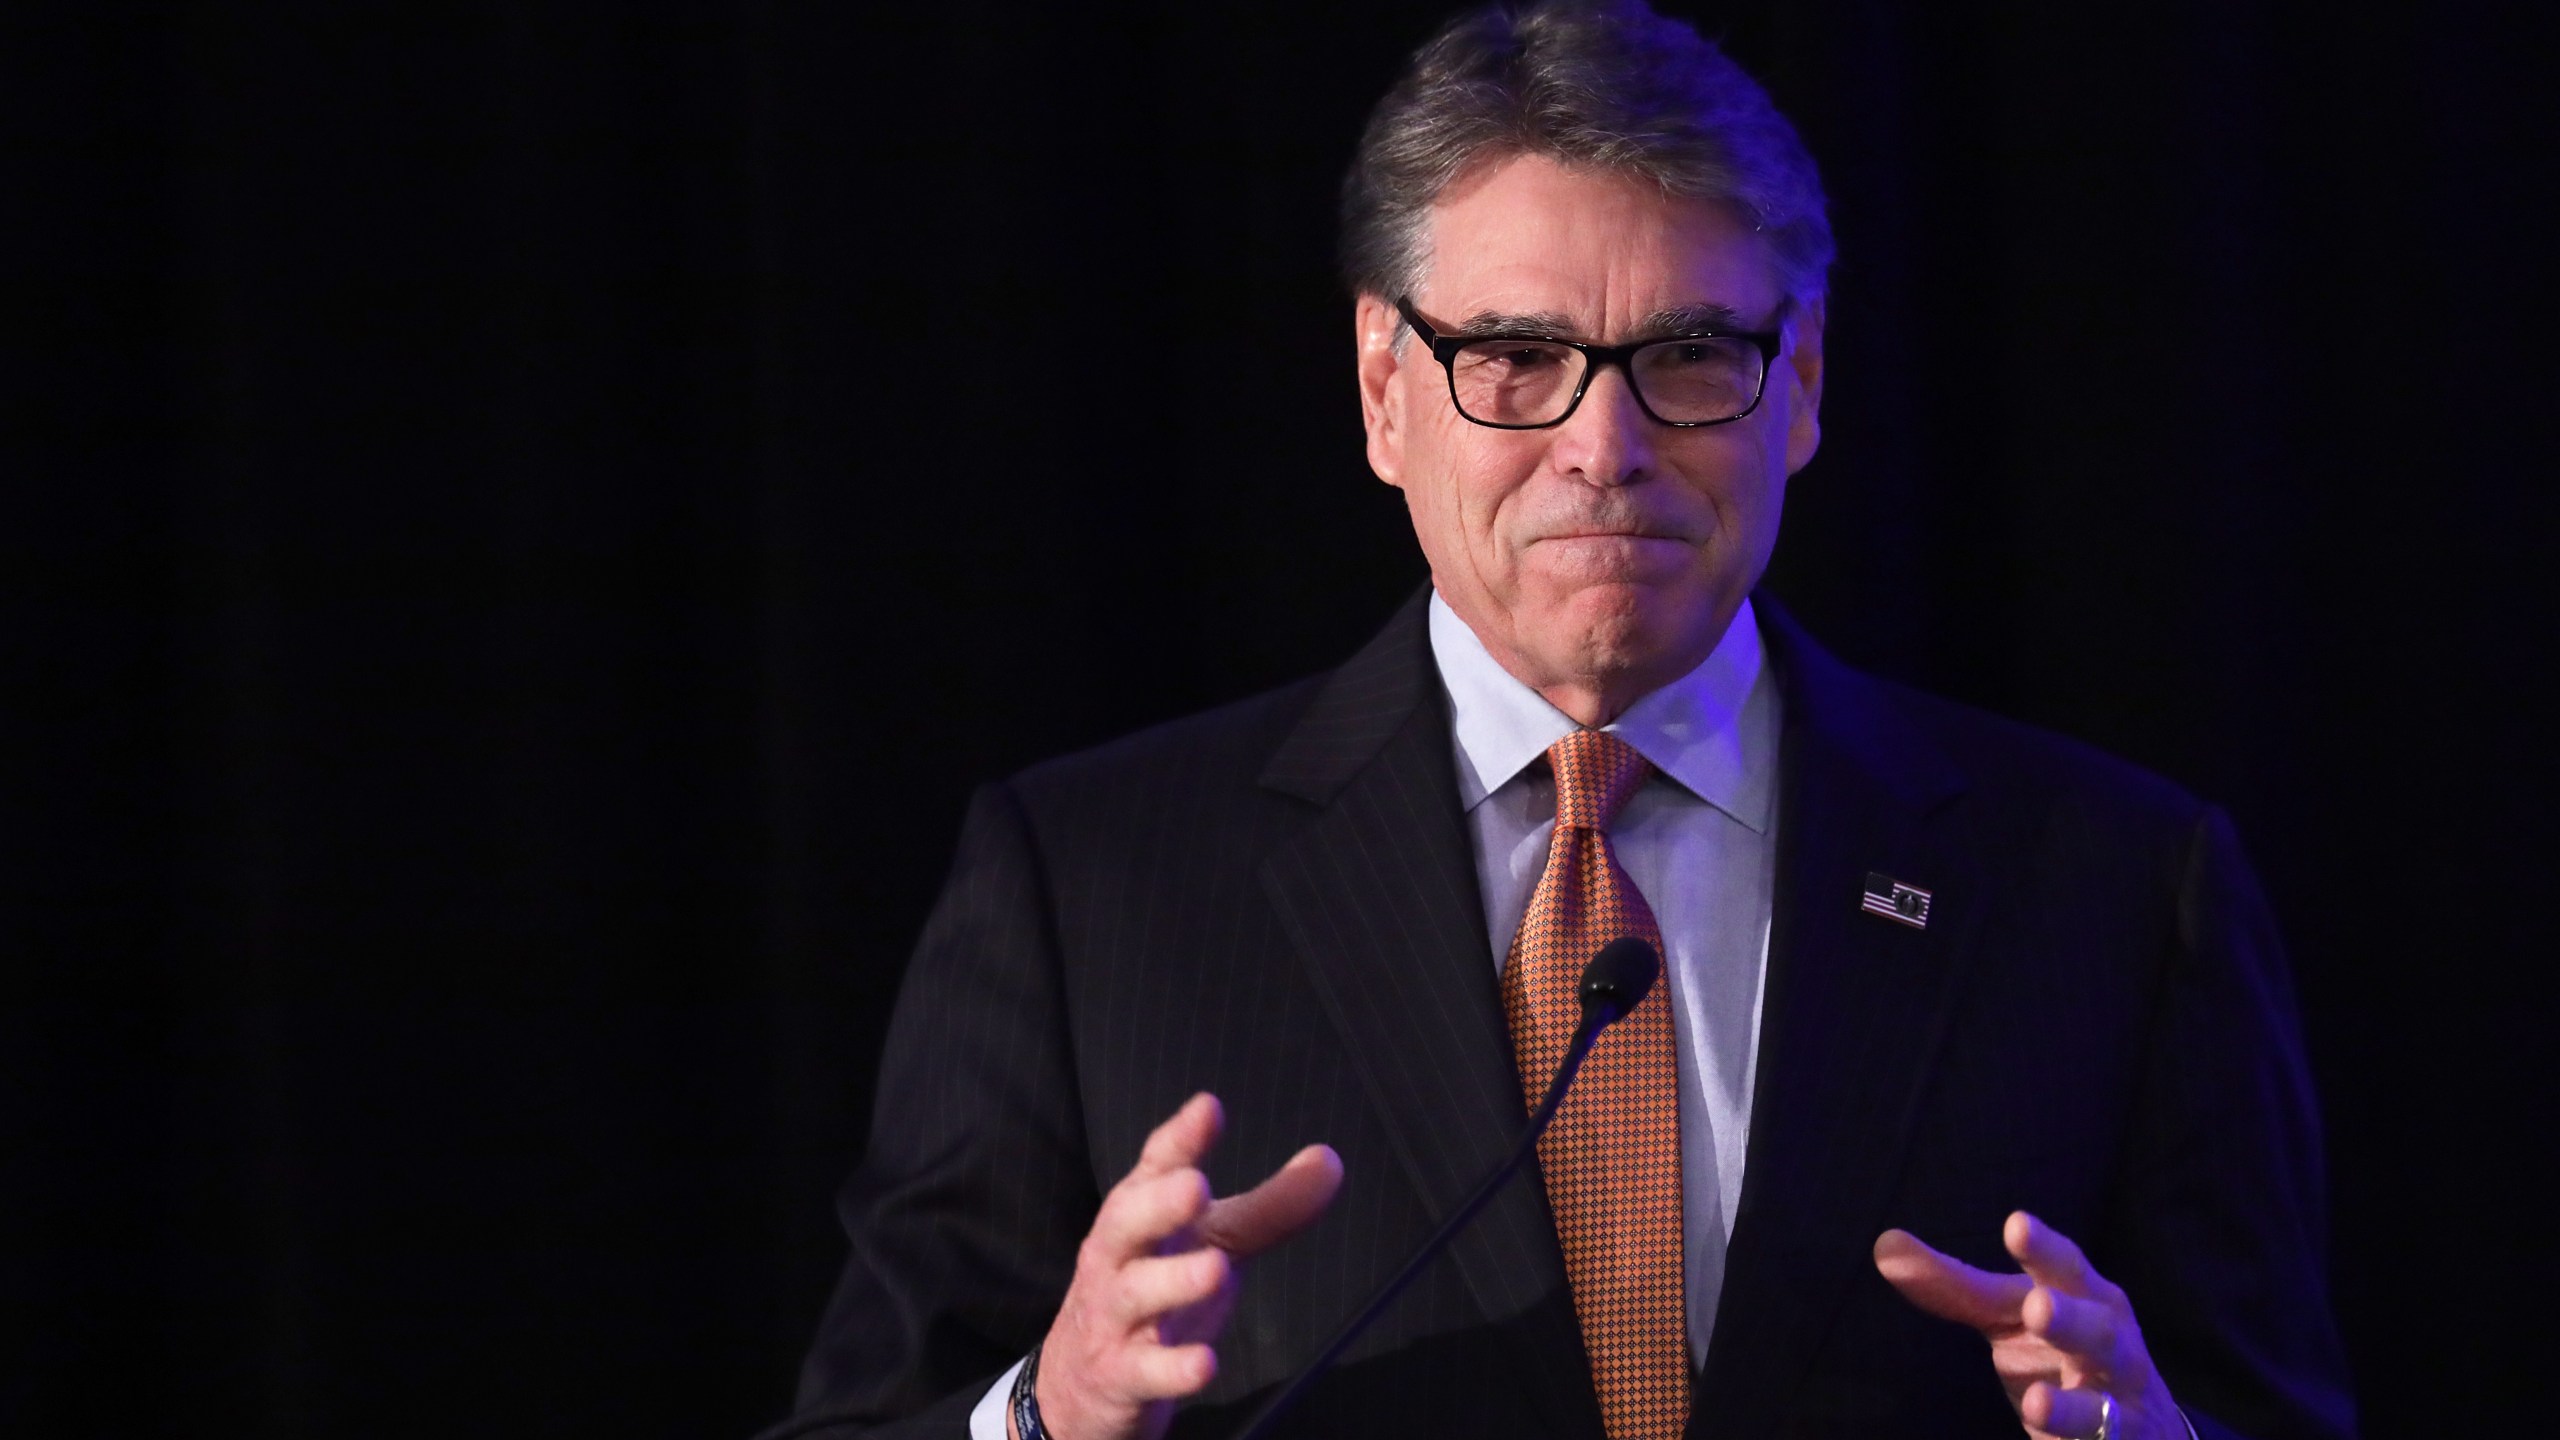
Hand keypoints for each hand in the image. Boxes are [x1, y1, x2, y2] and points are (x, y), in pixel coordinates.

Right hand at [1023, 1093, 1342, 1439]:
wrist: (1080, 1385)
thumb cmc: (1154, 1292)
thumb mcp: (1210, 1243)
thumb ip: (1267, 1208)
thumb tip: (1330, 1162)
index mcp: (1140, 1214)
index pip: (1154, 1168)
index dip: (1179, 1139)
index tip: (1208, 1108)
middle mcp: (1118, 1257)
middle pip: (1127, 1223)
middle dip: (1159, 1204)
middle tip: (1196, 1188)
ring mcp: (1113, 1317)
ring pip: (1134, 1294)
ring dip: (1173, 1282)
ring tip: (1217, 1269)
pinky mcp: (1120, 1375)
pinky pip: (1144, 1370)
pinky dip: (1172, 1368)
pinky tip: (1204, 1364)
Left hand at [1874, 1211, 2180, 1439]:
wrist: (2142, 1426)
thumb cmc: (2059, 1346)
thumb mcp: (2011, 1313)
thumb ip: (1954, 1285)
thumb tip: (1884, 1246)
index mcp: (2088, 1298)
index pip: (2067, 1268)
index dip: (2044, 1249)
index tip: (2016, 1225)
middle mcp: (2113, 1348)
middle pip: (2097, 1333)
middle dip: (2071, 1321)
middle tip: (2039, 1308)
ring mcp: (2122, 1407)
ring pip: (2106, 1409)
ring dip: (2073, 1408)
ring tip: (2036, 1404)